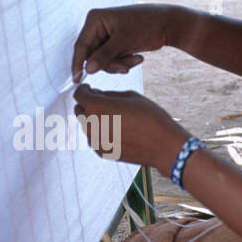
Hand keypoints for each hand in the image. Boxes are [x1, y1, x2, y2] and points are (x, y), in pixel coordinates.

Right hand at [71, 4, 180, 81]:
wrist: (166, 24)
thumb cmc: (146, 25)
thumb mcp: (124, 41)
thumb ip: (105, 56)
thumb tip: (87, 70)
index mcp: (95, 19)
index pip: (81, 45)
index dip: (78, 63)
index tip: (76, 80)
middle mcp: (97, 27)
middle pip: (92, 56)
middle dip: (110, 64)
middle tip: (125, 69)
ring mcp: (105, 37)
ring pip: (102, 61)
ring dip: (119, 64)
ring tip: (136, 60)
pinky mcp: (114, 45)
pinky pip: (111, 61)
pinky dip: (124, 63)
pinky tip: (137, 58)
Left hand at [73, 84, 188, 170]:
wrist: (162, 145)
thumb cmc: (150, 118)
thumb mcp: (130, 96)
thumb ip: (108, 94)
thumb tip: (97, 94)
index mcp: (97, 107)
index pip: (79, 95)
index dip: (84, 89)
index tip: (90, 88)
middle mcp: (91, 126)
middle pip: (79, 111)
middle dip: (87, 104)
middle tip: (101, 101)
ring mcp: (95, 142)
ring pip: (86, 126)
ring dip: (94, 119)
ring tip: (113, 117)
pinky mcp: (102, 153)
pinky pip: (95, 139)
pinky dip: (100, 133)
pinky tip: (117, 130)